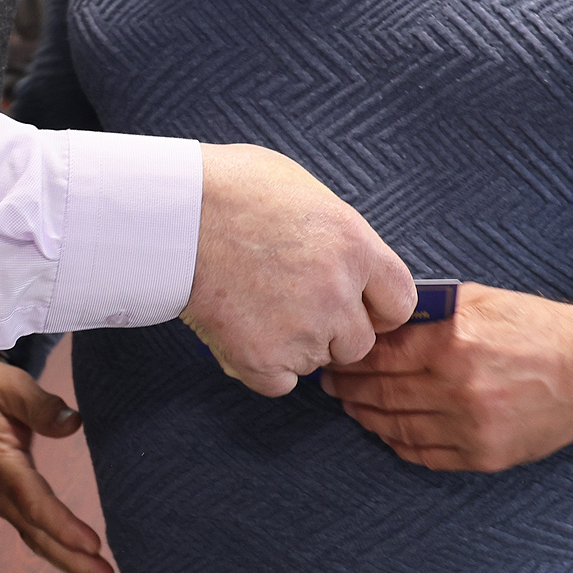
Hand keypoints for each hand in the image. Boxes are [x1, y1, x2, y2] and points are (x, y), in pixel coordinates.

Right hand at [0, 357, 114, 572]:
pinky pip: (32, 529)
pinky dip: (55, 547)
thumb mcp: (10, 386)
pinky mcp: (6, 497)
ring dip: (66, 559)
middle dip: (71, 557)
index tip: (93, 545)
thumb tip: (73, 423)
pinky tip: (75, 557)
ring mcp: (0, 498)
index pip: (34, 503)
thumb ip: (40, 406)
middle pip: (36, 531)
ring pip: (34, 536)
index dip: (63, 527)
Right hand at [182, 145, 414, 396]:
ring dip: (296, 346)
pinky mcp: (262, 360)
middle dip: (334, 331)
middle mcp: (337, 294)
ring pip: (317, 361)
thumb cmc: (231, 190)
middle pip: (359, 342)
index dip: (378, 307)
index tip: (360, 306)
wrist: (171, 215)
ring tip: (258, 307)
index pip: (401, 302)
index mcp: (355, 247)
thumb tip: (352, 262)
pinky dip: (262, 367)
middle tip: (295, 305)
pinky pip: (280, 383)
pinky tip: (242, 332)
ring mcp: (302, 331)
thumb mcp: (306, 192)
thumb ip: (339, 236)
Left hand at [323, 283, 572, 472]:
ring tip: (351, 405)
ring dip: (366, 416)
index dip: (351, 357)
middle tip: (332, 382)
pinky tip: (385, 429)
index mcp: (455, 343)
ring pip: (396, 426)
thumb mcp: (481, 300)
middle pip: (381, 393)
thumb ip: (429, 310)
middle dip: (349, 388)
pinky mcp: (483, 455)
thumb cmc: (535, 327)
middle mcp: (459, 388)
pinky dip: (397, 442)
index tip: (337, 354)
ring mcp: (471, 427)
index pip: (381, 355)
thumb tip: (380, 318)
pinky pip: (423, 454)